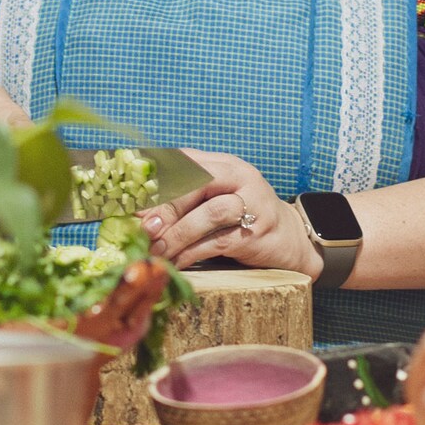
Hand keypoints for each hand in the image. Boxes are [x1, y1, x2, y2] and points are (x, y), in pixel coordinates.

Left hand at [141, 151, 322, 277]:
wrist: (291, 240)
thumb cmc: (244, 220)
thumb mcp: (217, 199)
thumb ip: (186, 199)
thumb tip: (140, 216)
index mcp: (226, 164)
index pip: (186, 161)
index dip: (157, 179)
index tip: (133, 200)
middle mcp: (241, 178)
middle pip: (198, 181)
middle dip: (167, 205)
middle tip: (144, 228)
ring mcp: (253, 204)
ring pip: (210, 212)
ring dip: (178, 233)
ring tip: (156, 250)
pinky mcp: (258, 233)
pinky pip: (219, 242)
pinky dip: (193, 253)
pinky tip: (176, 263)